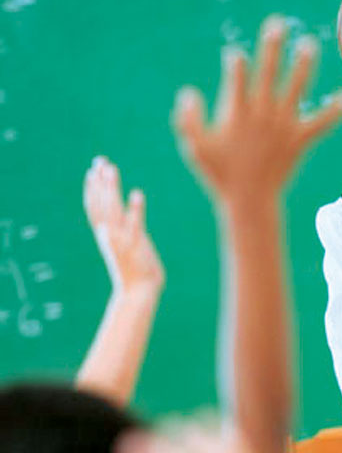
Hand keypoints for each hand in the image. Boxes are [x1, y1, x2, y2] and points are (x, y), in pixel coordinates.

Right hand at [83, 156, 164, 293]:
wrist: (138, 292)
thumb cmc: (135, 269)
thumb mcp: (126, 246)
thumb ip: (124, 230)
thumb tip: (124, 219)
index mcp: (106, 235)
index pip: (95, 208)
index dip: (93, 189)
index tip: (92, 170)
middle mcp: (110, 235)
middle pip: (100, 204)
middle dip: (100, 182)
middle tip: (100, 161)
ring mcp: (121, 239)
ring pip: (112, 210)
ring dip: (111, 189)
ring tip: (112, 169)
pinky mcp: (135, 245)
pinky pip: (134, 225)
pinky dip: (134, 210)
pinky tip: (137, 194)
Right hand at [173, 16, 341, 207]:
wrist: (250, 200)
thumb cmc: (220, 174)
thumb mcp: (195, 148)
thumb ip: (188, 120)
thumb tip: (189, 93)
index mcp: (236, 112)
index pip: (237, 78)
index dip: (237, 63)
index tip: (236, 53)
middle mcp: (262, 114)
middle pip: (268, 73)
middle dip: (272, 48)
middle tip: (277, 25)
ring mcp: (283, 125)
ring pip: (295, 89)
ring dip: (302, 66)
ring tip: (309, 44)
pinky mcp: (300, 139)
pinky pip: (320, 123)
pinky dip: (333, 112)